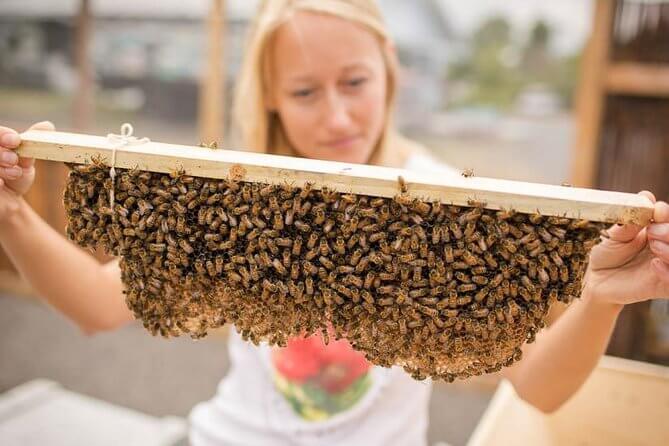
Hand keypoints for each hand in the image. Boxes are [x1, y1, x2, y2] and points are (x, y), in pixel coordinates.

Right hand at [0, 121, 54, 221]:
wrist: (8, 203)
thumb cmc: (15, 177)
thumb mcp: (25, 161)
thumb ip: (32, 143)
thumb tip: (47, 125)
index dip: (3, 135)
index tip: (15, 140)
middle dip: (0, 152)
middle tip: (13, 159)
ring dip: (0, 167)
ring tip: (15, 173)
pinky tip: (1, 184)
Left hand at [584, 191, 668, 307]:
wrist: (596, 279)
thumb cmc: (606, 253)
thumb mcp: (614, 234)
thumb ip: (630, 220)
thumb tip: (646, 197)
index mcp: (656, 229)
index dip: (667, 214)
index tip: (658, 211)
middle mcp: (665, 246)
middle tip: (653, 232)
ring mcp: (666, 265)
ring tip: (654, 247)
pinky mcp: (663, 285)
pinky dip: (668, 271)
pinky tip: (654, 265)